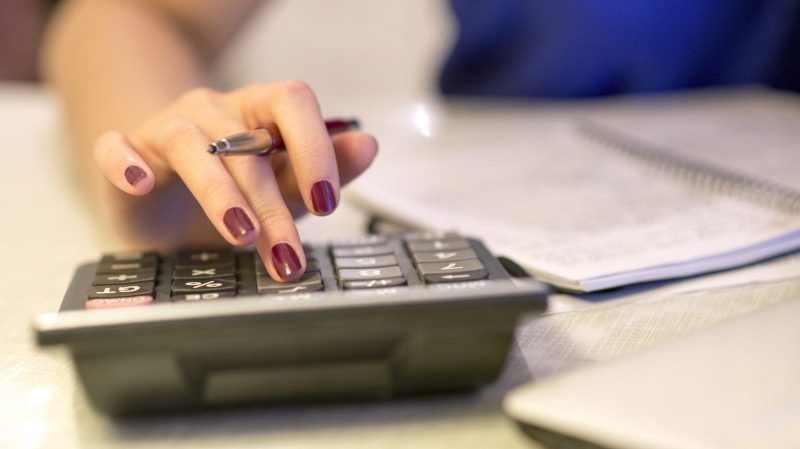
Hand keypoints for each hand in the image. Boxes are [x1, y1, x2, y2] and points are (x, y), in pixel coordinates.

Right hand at [92, 81, 377, 281]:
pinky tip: (140, 184)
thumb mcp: (284, 188)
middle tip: (288, 254)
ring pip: (192, 144)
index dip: (314, 147)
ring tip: (241, 233)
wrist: (165, 206)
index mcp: (258, 111)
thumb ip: (323, 171)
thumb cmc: (232, 196)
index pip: (292, 102)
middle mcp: (213, 112)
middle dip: (273, 204)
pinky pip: (116, 148)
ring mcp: (165, 128)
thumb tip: (368, 145)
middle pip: (247, 141)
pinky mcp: (124, 154)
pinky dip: (126, 163)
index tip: (328, 202)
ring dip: (220, 192)